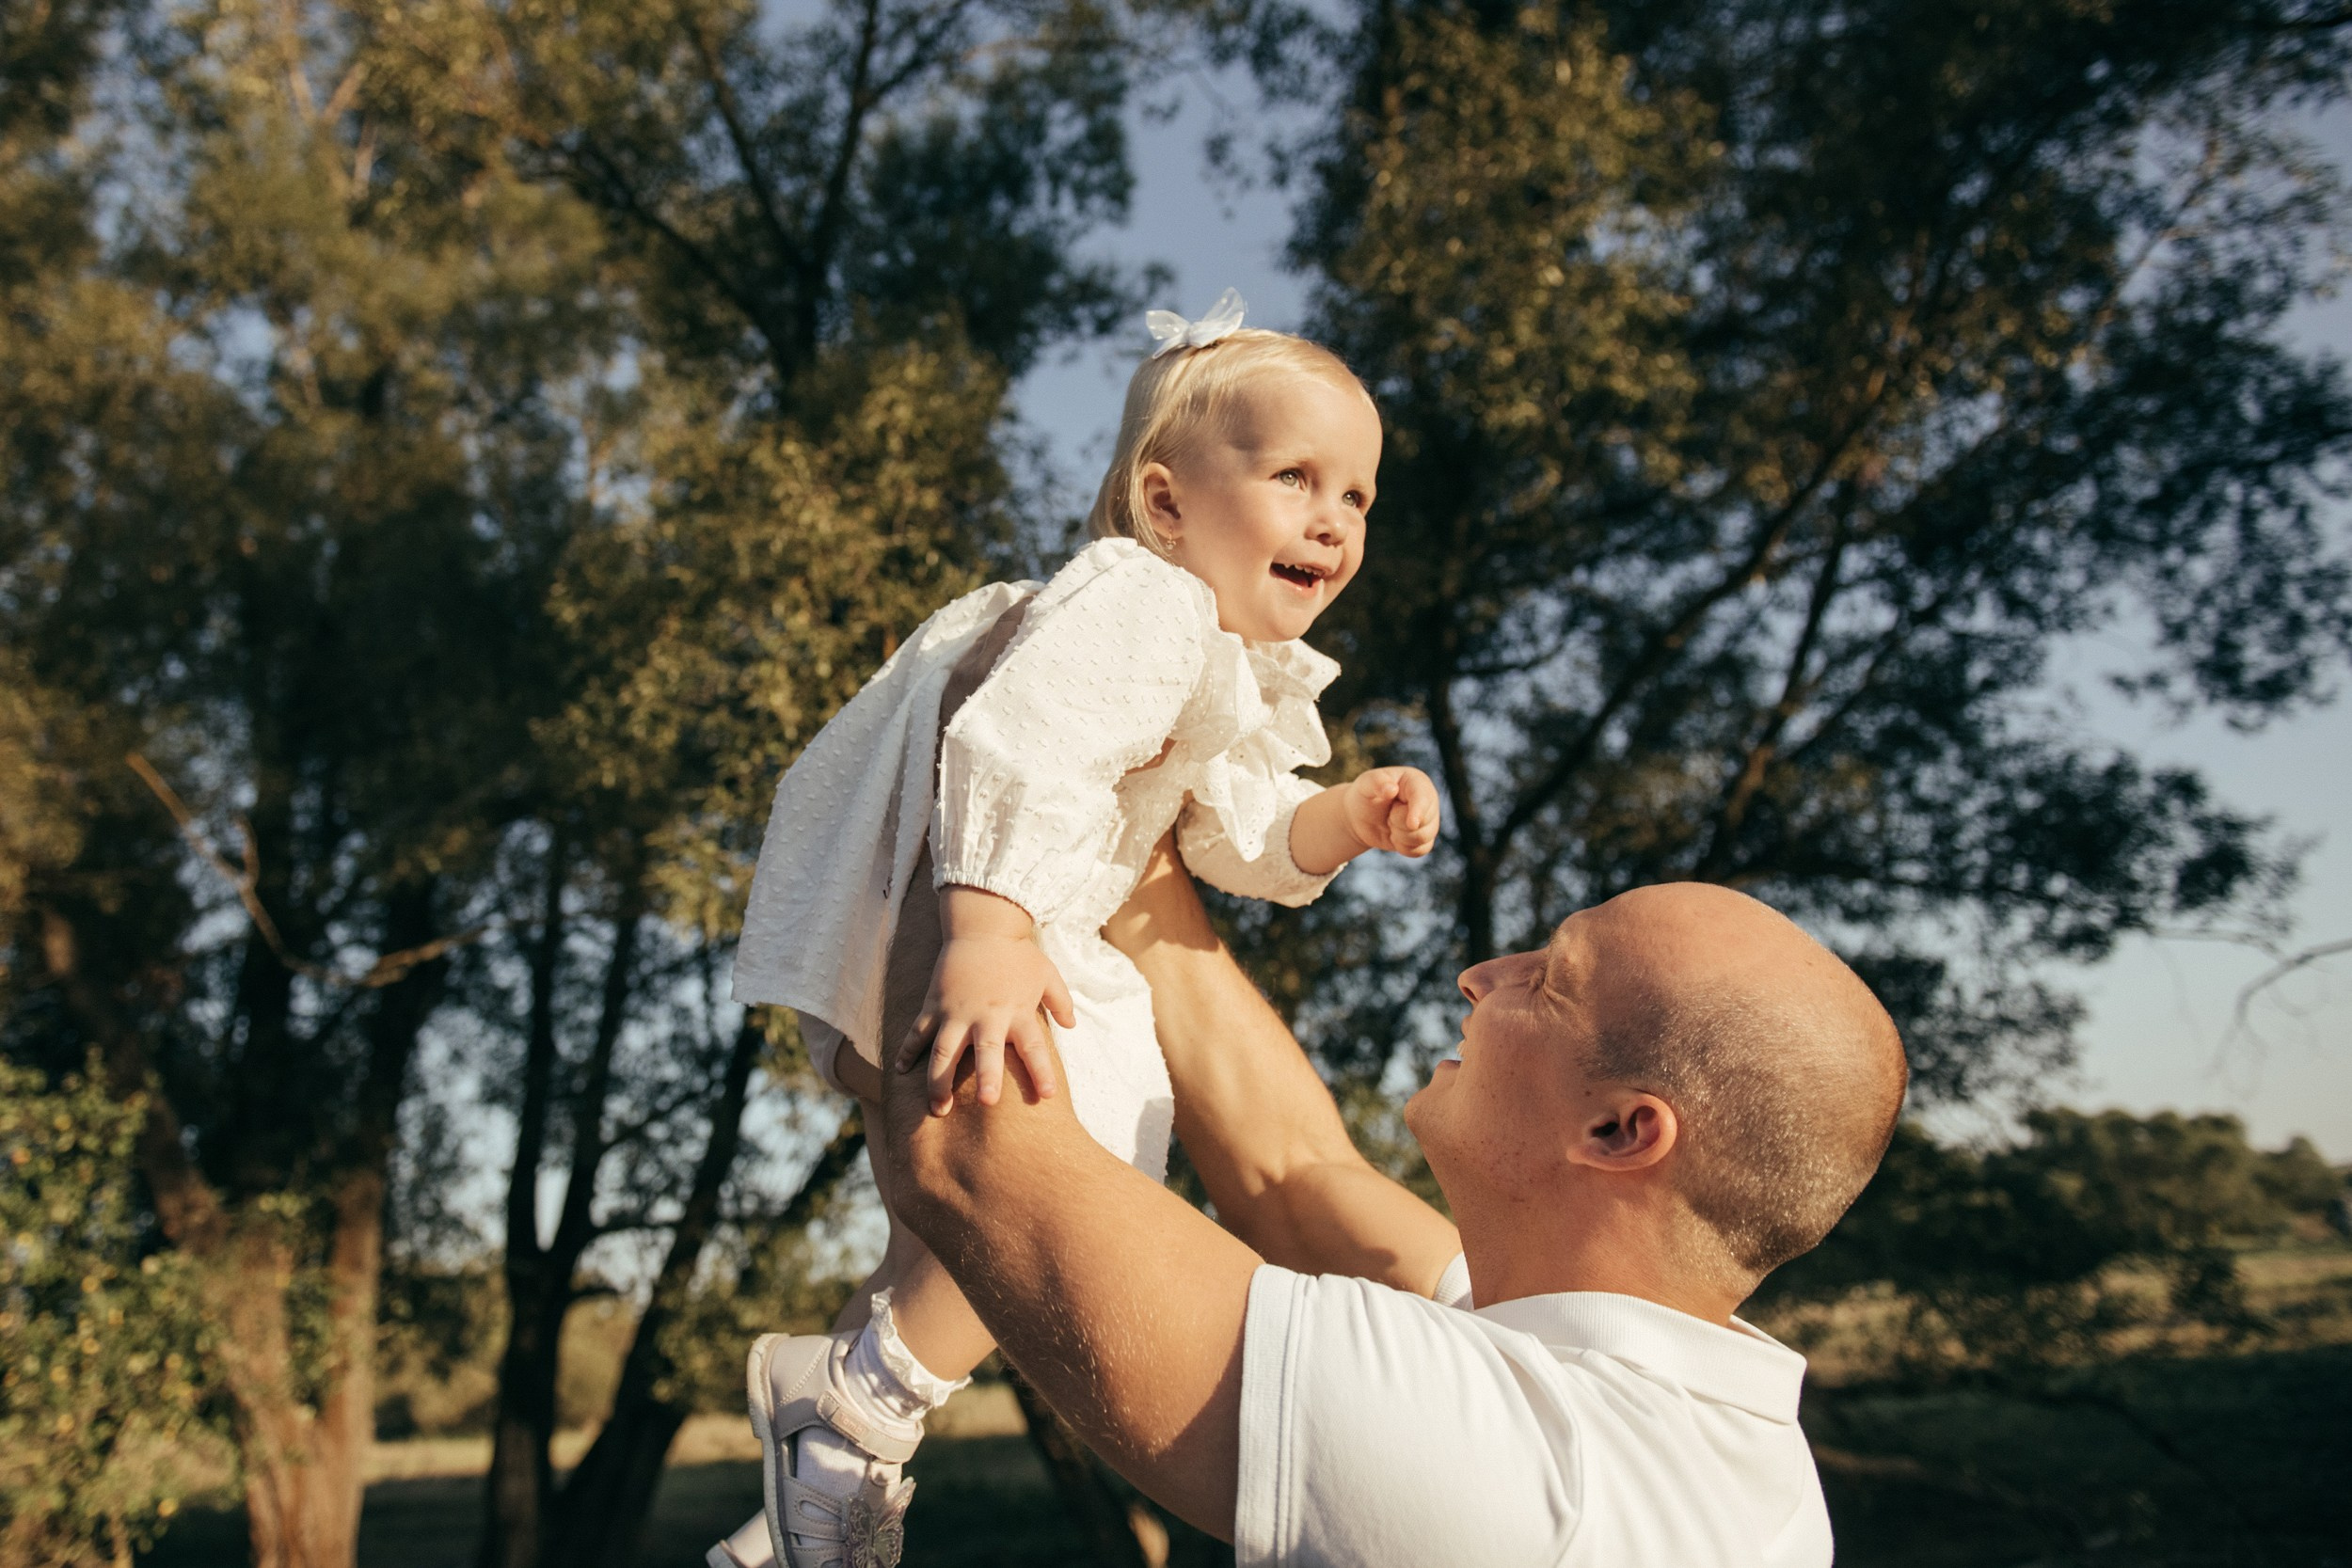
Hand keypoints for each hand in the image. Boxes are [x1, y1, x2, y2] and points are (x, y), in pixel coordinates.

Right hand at [893, 890, 1076, 1115]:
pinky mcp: (934, 1004)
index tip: (1047, 1096)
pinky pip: (917, 1032)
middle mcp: (986, 1016)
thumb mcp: (1047, 974)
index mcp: (1017, 1012)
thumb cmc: (1017, 953)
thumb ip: (1061, 1001)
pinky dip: (907, 1051)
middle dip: (988, 1077)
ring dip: (940, 1080)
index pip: (1034, 1047)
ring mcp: (956, 1012)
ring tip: (938, 1109)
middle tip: (988, 1103)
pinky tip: (900, 1072)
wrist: (982, 925)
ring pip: (944, 1051)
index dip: (1041, 1072)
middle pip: (987, 1052)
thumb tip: (1071, 1025)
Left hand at [1342, 766, 1440, 856]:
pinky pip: (1420, 850)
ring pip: (1423, 838)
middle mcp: (1428, 800)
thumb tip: (1391, 789)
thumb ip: (1377, 782)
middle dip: (1399, 823)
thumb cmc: (1365, 794)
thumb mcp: (1365, 784)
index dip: (1419, 811)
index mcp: (1417, 782)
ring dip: (1400, 836)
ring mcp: (1428, 820)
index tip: (1412, 824)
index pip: (1423, 797)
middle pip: (1424, 821)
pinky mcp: (1424, 837)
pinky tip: (1395, 836)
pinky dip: (1403, 847)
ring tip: (1391, 823)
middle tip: (1388, 813)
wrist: (1360, 816)